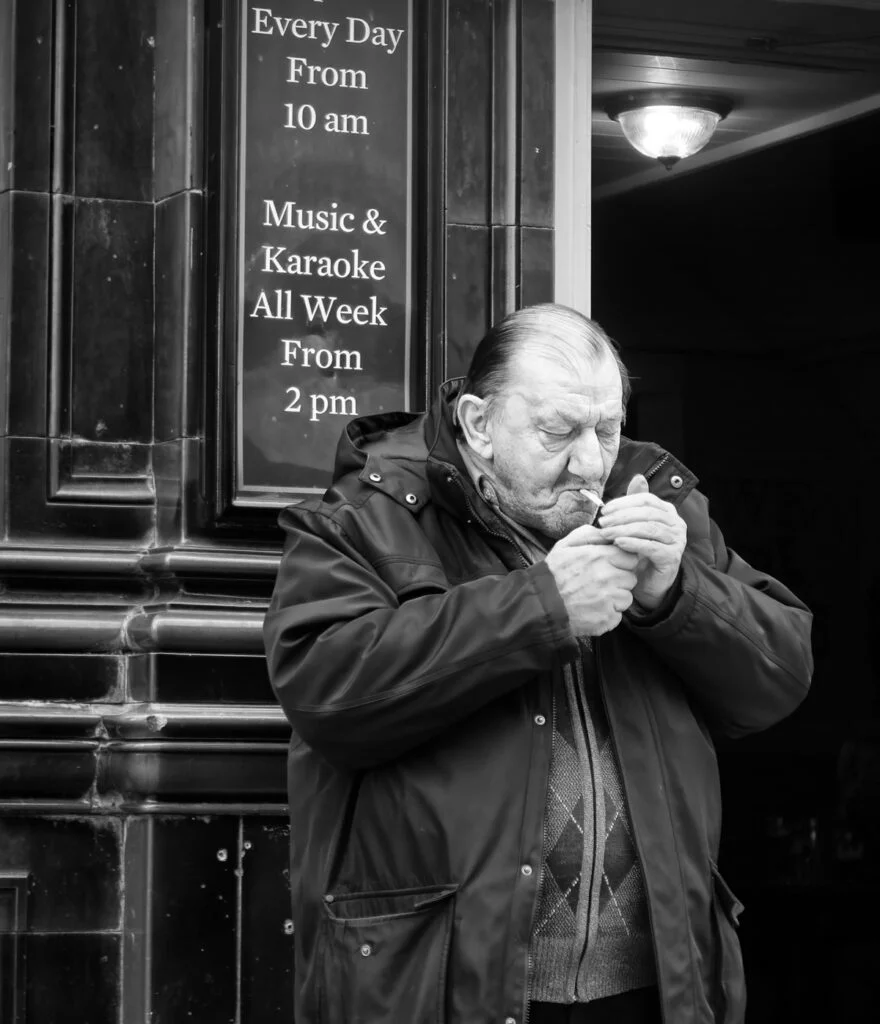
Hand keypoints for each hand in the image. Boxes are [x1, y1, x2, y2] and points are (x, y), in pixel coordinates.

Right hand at [545, 524, 639, 635]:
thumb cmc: (552, 574)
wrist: (539, 605)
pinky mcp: (607, 619)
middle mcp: (608, 577)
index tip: (610, 567)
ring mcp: (609, 600)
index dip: (621, 563)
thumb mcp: (565, 545)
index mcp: (600, 556)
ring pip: (626, 598)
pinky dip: (608, 615)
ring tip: (594, 598)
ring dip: (615, 599)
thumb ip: (589, 534)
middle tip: (599, 583)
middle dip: (619, 581)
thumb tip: (607, 532)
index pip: (630, 558)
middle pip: (630, 578)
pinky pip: (618, 616)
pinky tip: (592, 610)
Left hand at [597, 474, 685, 610]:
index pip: (646, 499)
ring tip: (607, 533)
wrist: (649, 583)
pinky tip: (618, 543)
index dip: (624, 502)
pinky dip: (633, 543)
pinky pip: (651, 547)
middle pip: (647, 513)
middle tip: (602, 523)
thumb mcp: (635, 525)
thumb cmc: (639, 552)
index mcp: (667, 511)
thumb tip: (638, 477)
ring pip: (649, 528)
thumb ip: (634, 504)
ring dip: (624, 529)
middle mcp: (676, 523)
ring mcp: (677, 540)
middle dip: (622, 516)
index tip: (605, 510)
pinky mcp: (672, 557)